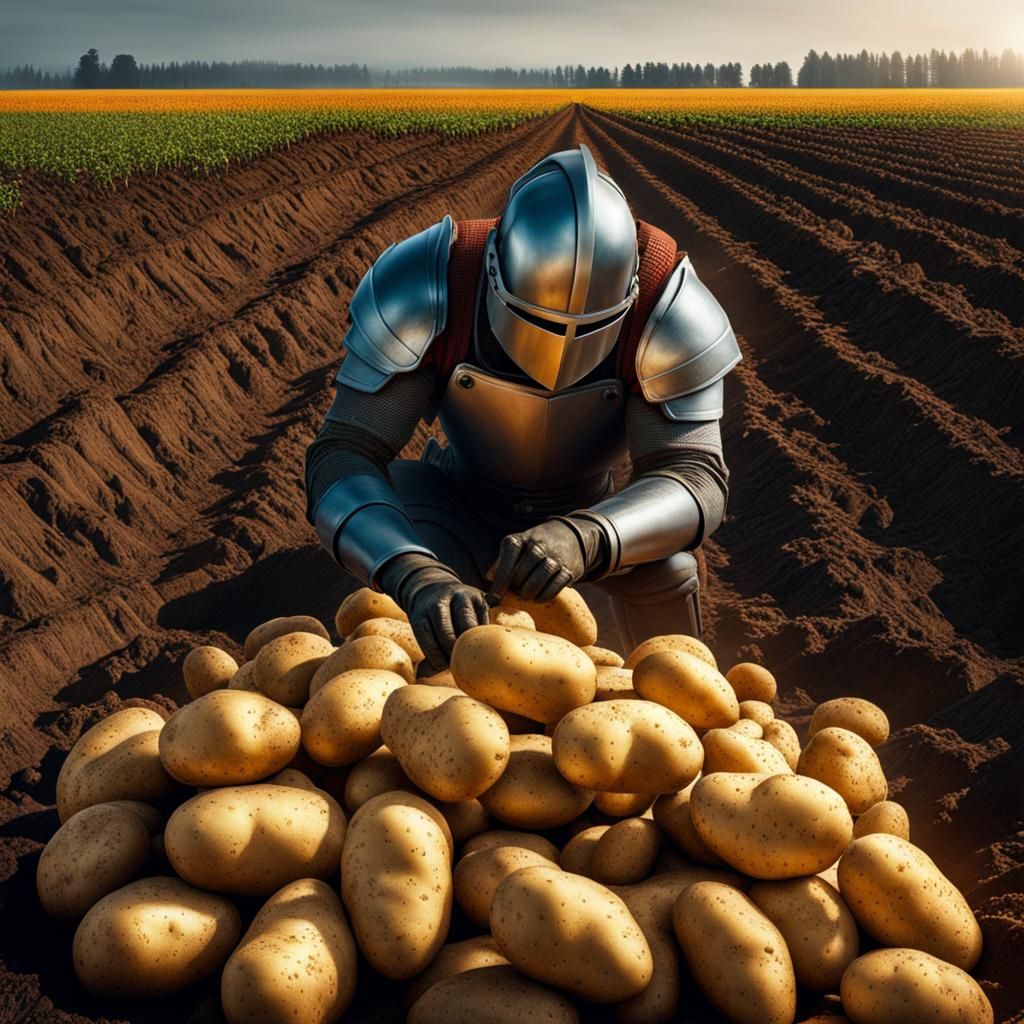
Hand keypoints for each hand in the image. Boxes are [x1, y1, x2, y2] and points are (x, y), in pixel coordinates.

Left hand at [379, 553, 488, 671]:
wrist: (434, 586)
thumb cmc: (428, 619)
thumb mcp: (422, 629)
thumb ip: (430, 651)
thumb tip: (429, 676)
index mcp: (422, 612)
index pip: (428, 639)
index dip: (436, 657)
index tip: (442, 666)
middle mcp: (441, 601)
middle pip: (447, 633)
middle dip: (453, 653)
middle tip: (459, 665)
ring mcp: (461, 597)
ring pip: (468, 626)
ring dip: (470, 644)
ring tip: (472, 655)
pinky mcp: (479, 598)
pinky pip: (483, 621)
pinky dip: (483, 635)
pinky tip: (482, 644)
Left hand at [486, 517, 603, 604]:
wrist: (570, 535)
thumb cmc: (534, 545)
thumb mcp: (517, 546)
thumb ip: (502, 561)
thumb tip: (490, 577)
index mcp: (520, 539)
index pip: (507, 560)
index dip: (499, 581)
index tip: (493, 598)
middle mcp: (538, 545)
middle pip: (523, 570)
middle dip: (515, 587)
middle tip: (512, 596)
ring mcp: (556, 556)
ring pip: (541, 576)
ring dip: (530, 591)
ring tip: (525, 597)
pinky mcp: (569, 568)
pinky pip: (557, 584)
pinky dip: (546, 594)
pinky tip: (538, 599)